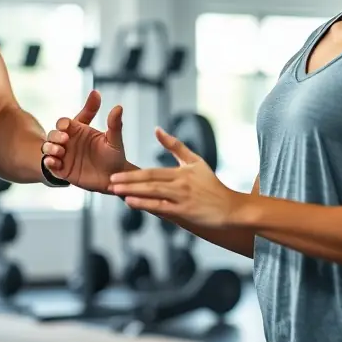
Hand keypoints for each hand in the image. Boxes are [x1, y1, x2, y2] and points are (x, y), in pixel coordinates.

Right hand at [41, 90, 131, 192]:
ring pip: (48, 148)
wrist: (114, 178)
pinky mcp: (62, 170)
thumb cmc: (113, 155)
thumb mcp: (114, 140)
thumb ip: (114, 124)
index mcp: (79, 131)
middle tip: (65, 139)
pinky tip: (54, 162)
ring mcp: (64, 156)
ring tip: (60, 152)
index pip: (64, 123)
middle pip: (53, 134)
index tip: (67, 126)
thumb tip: (118, 107)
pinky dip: (49, 162)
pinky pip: (50, 164)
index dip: (63, 123)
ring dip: (50, 148)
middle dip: (55, 136)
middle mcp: (69, 142)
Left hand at [108, 127, 243, 228]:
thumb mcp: (196, 161)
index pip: (152, 171)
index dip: (133, 173)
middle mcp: (180, 183)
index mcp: (181, 171)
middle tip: (110, 181)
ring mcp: (183, 197)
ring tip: (116, 191)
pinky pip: (162, 207)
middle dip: (128, 181)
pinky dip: (146, 205)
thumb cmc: (212, 185)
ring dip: (133, 192)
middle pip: (150, 181)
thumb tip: (157, 129)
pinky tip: (132, 203)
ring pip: (154, 193)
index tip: (115, 174)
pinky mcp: (186, 212)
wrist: (231, 208)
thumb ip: (175, 146)